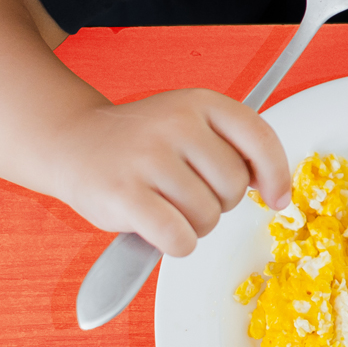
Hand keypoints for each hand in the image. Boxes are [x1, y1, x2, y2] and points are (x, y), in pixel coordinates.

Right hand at [43, 88, 291, 256]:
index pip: (259, 139)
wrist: (71, 142)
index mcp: (200, 102)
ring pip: (207, 217)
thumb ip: (232, 146)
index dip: (276, 175)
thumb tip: (276, 190)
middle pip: (234, 188)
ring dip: (194, 226)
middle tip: (188, 195)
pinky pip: (179, 238)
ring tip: (166, 207)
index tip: (276, 198)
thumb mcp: (189, 123)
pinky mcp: (125, 194)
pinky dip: (175, 244)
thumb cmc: (140, 143)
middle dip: (218, 203)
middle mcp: (177, 124)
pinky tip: (158, 228)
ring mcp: (149, 157)